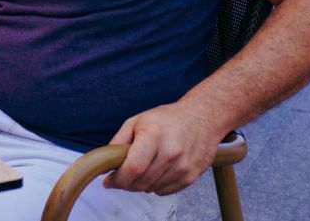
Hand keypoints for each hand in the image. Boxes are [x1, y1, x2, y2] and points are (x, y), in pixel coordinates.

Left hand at [101, 103, 223, 195]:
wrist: (203, 118)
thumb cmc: (168, 119)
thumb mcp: (137, 121)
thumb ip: (119, 141)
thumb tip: (106, 163)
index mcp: (154, 135)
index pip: (133, 168)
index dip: (118, 179)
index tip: (109, 181)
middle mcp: (170, 152)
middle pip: (141, 181)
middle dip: (126, 183)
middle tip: (121, 176)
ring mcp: (183, 166)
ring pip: (151, 188)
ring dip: (140, 185)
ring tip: (141, 169)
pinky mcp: (191, 176)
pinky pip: (165, 191)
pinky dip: (155, 186)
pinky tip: (155, 172)